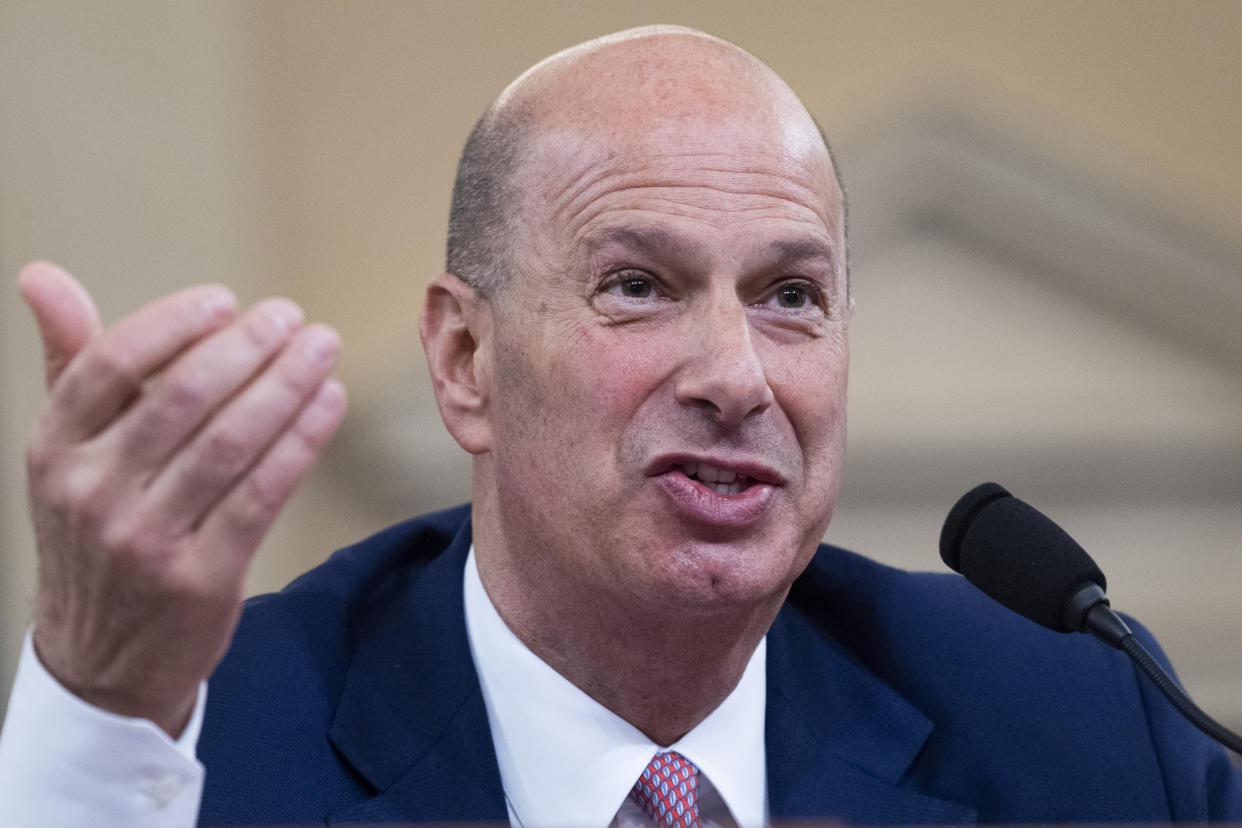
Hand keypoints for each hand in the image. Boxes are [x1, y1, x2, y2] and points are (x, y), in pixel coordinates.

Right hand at [19, 262, 346, 735]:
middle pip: (181, 399)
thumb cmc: (94, 533)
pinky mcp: (201, 576)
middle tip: (292, 317)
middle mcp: (91, 492)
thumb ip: (69, 363)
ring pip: (229, 442)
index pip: (109, 365)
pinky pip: (262, 494)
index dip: (173, 325)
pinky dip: (301, 442)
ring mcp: (145, 538)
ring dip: (286, 386)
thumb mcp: (66, 453)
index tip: (226, 301)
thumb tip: (42, 276)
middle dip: (247, 349)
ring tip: (322, 348)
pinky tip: (328, 405)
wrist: (100, 660)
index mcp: (53, 450)